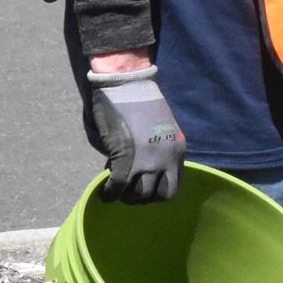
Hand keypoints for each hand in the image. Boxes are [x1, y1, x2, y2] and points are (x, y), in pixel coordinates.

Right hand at [83, 63, 184, 202]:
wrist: (126, 82)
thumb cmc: (139, 99)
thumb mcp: (160, 127)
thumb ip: (156, 148)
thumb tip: (143, 167)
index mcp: (177, 148)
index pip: (174, 185)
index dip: (157, 193)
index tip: (143, 189)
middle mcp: (167, 157)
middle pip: (160, 195)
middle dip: (144, 199)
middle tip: (129, 194)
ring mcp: (148, 159)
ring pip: (140, 194)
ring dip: (127, 197)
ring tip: (116, 191)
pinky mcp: (126, 158)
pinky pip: (119, 186)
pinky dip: (110, 193)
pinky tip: (105, 192)